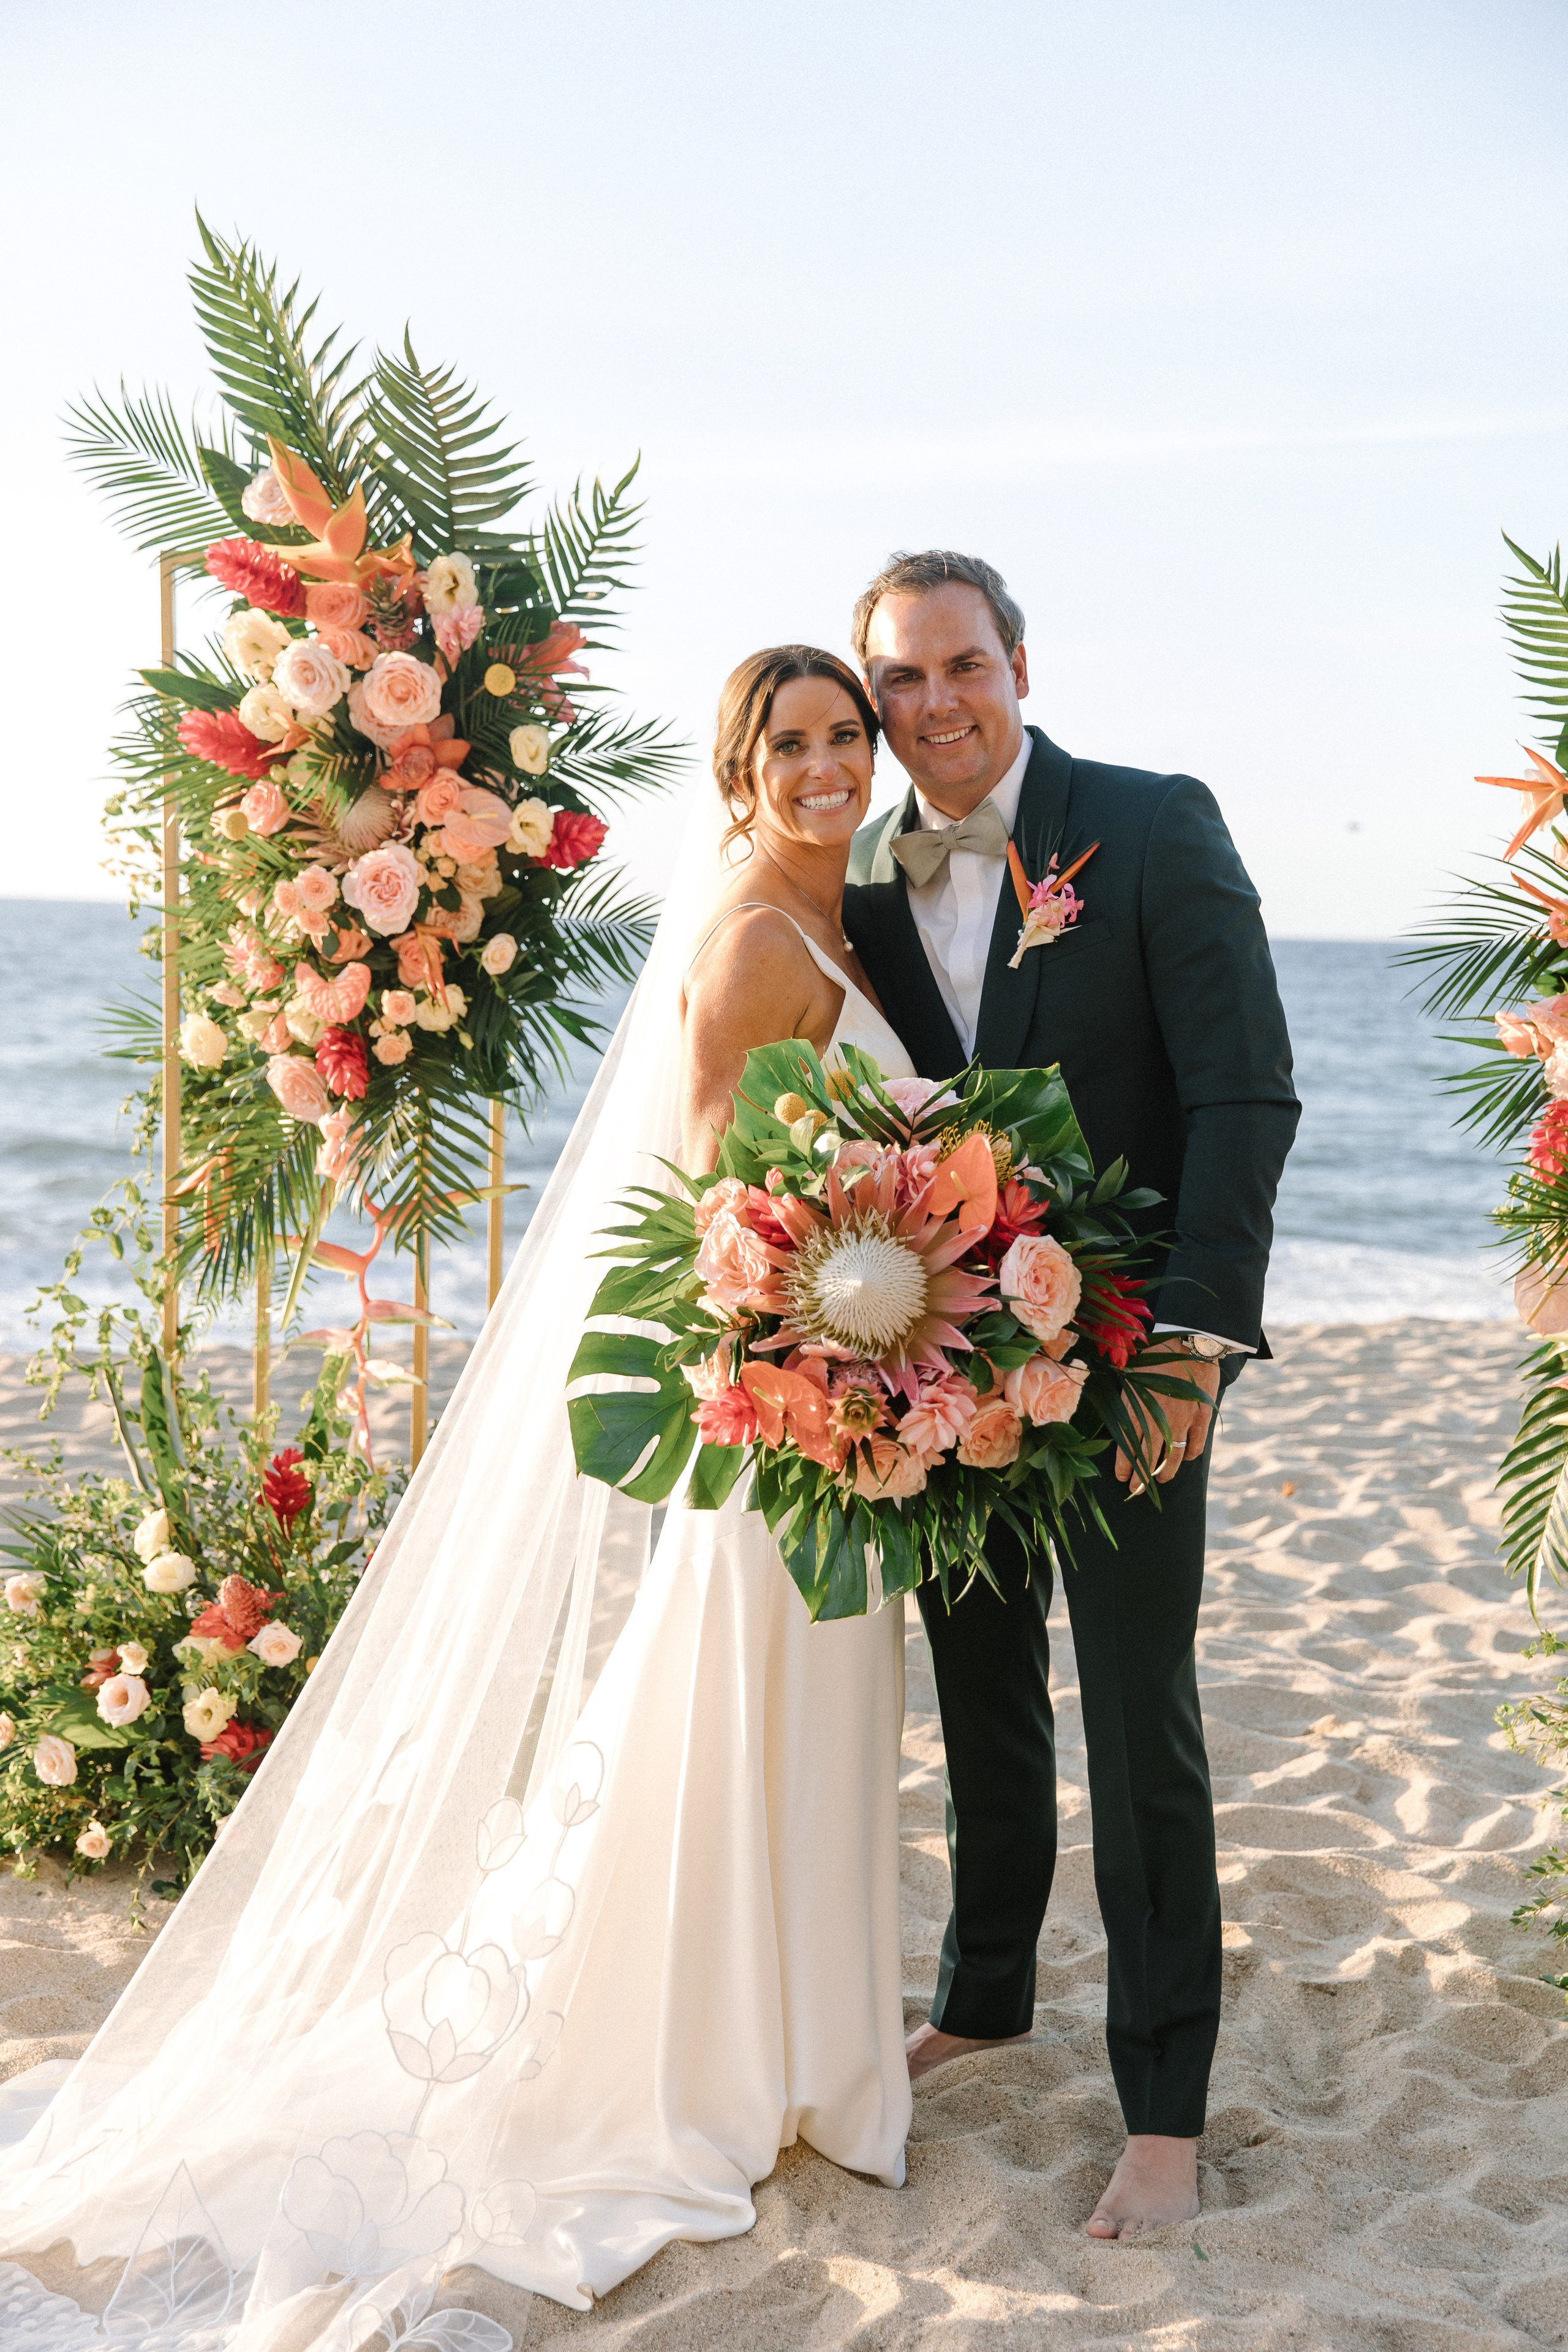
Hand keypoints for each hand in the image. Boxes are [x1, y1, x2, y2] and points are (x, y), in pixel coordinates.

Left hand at [1112, 1343, 1221, 1489]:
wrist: (1191, 1341)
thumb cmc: (1158, 1353)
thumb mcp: (1133, 1373)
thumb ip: (1127, 1396)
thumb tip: (1119, 1412)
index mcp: (1136, 1409)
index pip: (1127, 1448)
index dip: (1124, 1467)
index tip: (1123, 1478)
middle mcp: (1158, 1421)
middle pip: (1148, 1460)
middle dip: (1141, 1480)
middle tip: (1136, 1491)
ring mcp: (1181, 1422)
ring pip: (1173, 1459)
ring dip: (1166, 1473)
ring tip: (1161, 1479)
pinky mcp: (1201, 1418)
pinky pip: (1195, 1446)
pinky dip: (1191, 1455)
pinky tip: (1186, 1457)